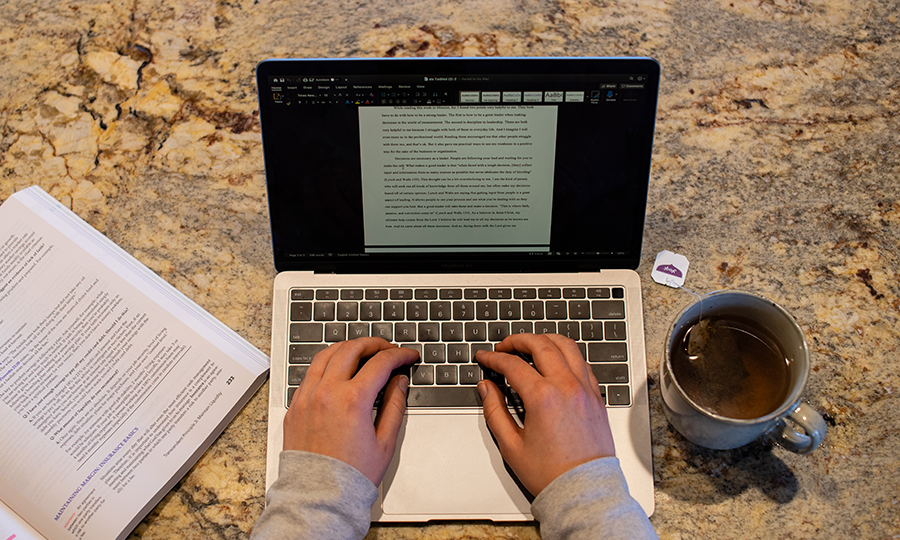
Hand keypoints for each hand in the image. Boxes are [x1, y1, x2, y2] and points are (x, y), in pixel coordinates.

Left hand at [283, 337, 418, 485]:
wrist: (318, 497)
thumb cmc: (351, 475)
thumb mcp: (385, 441)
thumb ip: (394, 404)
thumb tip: (398, 381)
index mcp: (352, 400)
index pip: (380, 362)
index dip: (399, 355)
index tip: (407, 356)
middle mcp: (326, 392)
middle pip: (352, 349)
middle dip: (374, 344)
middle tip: (388, 349)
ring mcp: (306, 397)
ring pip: (326, 354)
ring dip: (348, 347)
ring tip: (363, 352)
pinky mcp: (295, 406)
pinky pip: (310, 372)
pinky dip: (327, 363)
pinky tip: (339, 369)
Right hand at [476, 333, 615, 495]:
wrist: (584, 491)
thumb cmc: (551, 474)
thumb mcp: (511, 446)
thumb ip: (495, 411)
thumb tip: (487, 388)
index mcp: (543, 397)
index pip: (513, 364)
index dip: (494, 358)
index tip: (485, 358)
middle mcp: (567, 387)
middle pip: (541, 345)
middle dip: (517, 341)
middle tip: (504, 347)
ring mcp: (585, 389)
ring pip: (567, 346)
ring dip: (545, 340)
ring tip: (529, 345)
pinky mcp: (596, 396)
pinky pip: (582, 362)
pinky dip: (566, 354)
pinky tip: (556, 360)